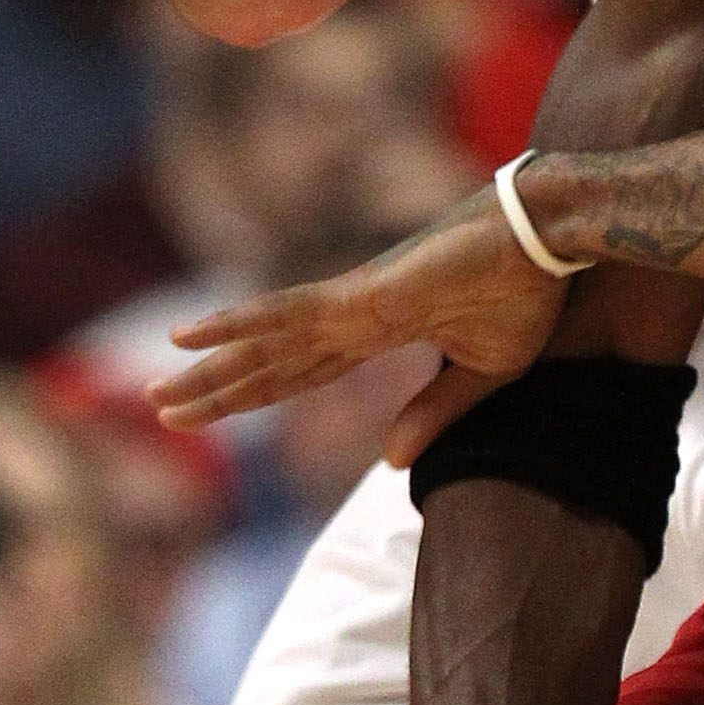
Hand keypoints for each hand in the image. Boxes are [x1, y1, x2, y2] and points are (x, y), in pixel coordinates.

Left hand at [152, 186, 564, 439]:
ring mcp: (352, 303)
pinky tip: (191, 336)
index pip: (299, 373)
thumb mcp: (484, 374)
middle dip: (214, 388)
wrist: (548, 243)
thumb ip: (434, 412)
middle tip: (155, 407)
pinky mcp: (362, 295)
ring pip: (264, 342)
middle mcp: (351, 315)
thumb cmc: (526, 294)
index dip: (252, 394)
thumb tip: (391, 461)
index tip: (207, 414)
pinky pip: (288, 314)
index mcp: (376, 331)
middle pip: (269, 361)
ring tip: (154, 389)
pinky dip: (236, 325)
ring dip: (208, 367)